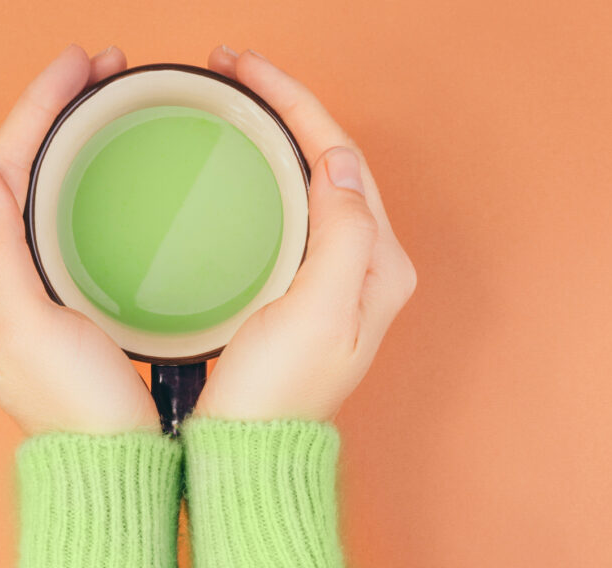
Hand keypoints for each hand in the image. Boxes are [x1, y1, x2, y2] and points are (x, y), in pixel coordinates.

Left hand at [0, 45, 158, 435]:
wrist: (108, 461)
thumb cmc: (73, 407)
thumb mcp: (28, 327)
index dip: (34, 108)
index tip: (76, 65)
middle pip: (9, 168)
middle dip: (50, 112)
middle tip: (98, 68)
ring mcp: (12, 283)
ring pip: (30, 186)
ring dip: (61, 137)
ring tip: (99, 97)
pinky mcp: (45, 294)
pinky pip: (50, 215)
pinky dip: (73, 176)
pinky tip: (97, 161)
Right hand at [194, 47, 417, 421]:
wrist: (249, 453)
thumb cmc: (277, 397)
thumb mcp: (318, 314)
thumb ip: (344, 234)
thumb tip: (340, 161)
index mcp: (379, 264)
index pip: (344, 157)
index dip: (295, 102)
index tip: (246, 69)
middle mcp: (365, 264)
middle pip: (331, 160)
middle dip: (285, 106)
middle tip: (232, 70)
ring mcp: (333, 276)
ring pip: (311, 180)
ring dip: (276, 133)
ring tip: (233, 98)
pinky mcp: (300, 288)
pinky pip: (291, 210)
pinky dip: (265, 174)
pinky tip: (238, 164)